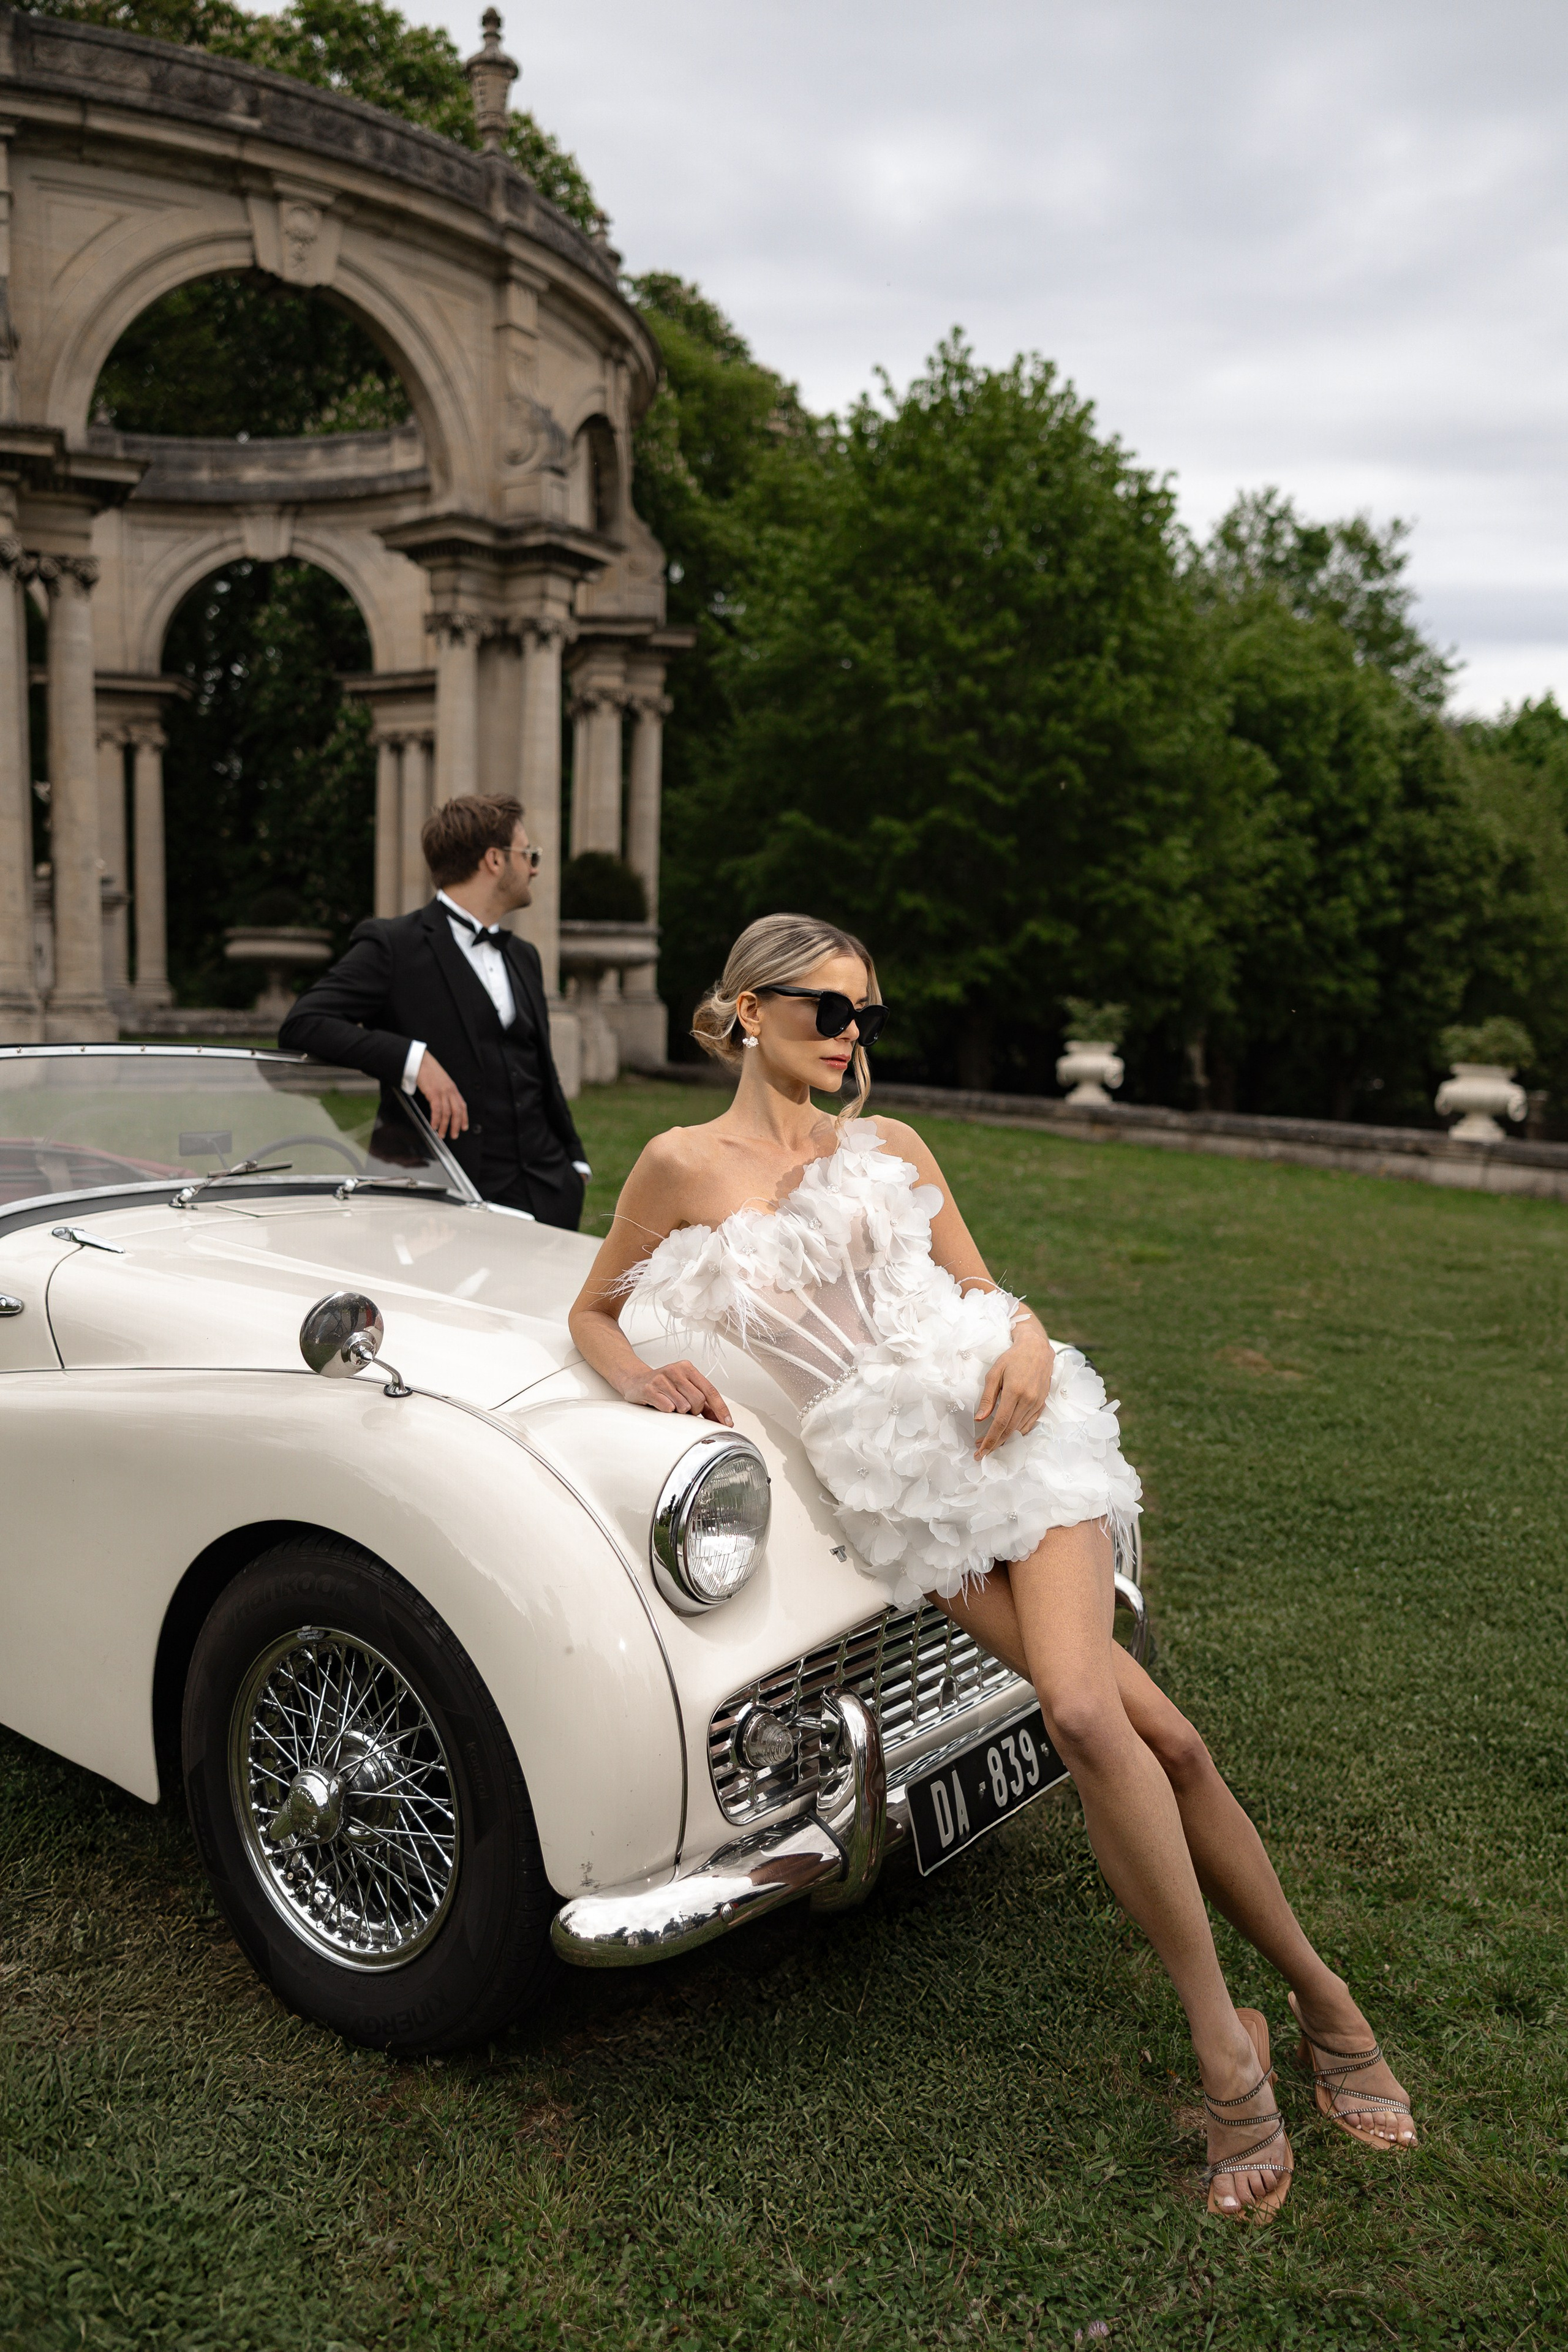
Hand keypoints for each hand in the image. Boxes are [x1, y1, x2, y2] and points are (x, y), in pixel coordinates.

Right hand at [416, 1051, 468, 1139]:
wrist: (421, 1062)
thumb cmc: (429, 1072)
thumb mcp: (442, 1082)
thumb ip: (445, 1092)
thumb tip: (445, 1104)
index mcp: (453, 1089)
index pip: (462, 1106)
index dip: (464, 1118)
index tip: (464, 1127)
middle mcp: (450, 1091)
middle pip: (457, 1112)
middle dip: (456, 1126)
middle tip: (454, 1136)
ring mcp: (443, 1092)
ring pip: (447, 1113)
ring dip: (444, 1126)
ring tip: (441, 1134)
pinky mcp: (433, 1093)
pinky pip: (437, 1110)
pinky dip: (436, 1120)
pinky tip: (434, 1126)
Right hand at [621, 1359, 732, 1423]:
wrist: (635, 1381)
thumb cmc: (662, 1386)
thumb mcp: (683, 1389)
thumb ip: (702, 1402)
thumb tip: (719, 1418)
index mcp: (688, 1369)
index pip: (710, 1390)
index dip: (720, 1409)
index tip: (727, 1422)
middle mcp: (676, 1370)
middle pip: (699, 1400)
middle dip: (695, 1411)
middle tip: (685, 1410)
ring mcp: (662, 1378)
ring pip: (684, 1406)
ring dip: (679, 1412)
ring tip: (670, 1405)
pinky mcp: (650, 1388)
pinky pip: (668, 1407)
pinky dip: (667, 1411)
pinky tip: (661, 1405)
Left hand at [974, 1317, 1054, 1458]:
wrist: (1037, 1348)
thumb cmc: (1013, 1358)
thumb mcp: (995, 1373)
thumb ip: (988, 1397)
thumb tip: (979, 1419)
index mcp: (1015, 1392)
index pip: (1001, 1423)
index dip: (990, 1439)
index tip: (980, 1451)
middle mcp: (1029, 1400)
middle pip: (1010, 1430)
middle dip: (995, 1443)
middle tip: (981, 1451)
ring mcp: (1037, 1403)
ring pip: (1020, 1429)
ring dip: (1005, 1440)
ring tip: (991, 1444)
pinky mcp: (1042, 1403)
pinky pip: (1030, 1423)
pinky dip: (1018, 1432)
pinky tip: (1008, 1434)